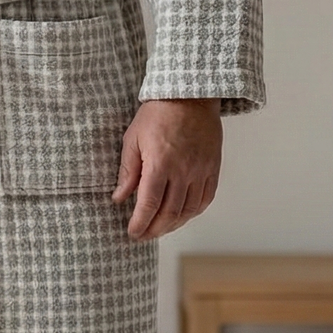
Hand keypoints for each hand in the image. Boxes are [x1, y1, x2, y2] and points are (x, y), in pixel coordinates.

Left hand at [111, 99, 221, 238]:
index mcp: (160, 163)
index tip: (133, 232)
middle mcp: (183, 171)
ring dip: (173, 225)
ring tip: (160, 228)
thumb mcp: (133, 139)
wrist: (190, 97)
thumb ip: (127, 171)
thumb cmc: (158, 114)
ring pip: (188, 210)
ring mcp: (201, 171)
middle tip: (143, 235)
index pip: (149, 204)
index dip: (140, 223)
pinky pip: (205, 199)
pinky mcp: (213, 169)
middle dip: (154, 229)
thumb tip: (119, 197)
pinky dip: (192, 213)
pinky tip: (182, 216)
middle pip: (169, 213)